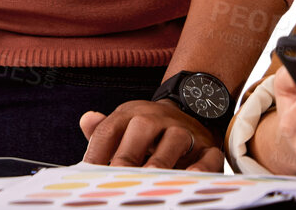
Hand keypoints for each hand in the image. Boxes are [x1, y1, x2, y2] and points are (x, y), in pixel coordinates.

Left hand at [80, 100, 222, 170]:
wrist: (190, 115)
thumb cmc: (148, 132)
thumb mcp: (124, 126)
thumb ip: (103, 132)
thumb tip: (87, 119)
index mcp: (131, 114)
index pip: (109, 129)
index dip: (96, 150)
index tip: (87, 171)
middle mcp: (157, 119)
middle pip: (140, 129)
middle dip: (126, 155)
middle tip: (116, 178)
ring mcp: (185, 131)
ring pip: (175, 139)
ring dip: (160, 161)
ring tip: (147, 180)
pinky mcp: (208, 148)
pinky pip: (208, 157)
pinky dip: (201, 168)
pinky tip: (187, 179)